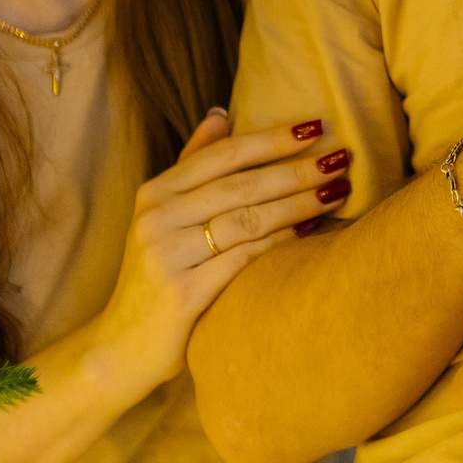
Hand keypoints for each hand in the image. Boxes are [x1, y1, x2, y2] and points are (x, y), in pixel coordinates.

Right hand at [92, 110, 350, 396]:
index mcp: (155, 193)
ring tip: (338, 191)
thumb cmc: (157, 277)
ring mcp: (168, 256)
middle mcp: (157, 219)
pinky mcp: (183, 294)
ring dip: (299, 203)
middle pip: (241, 185)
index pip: (223, 155)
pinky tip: (314, 232)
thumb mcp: (162, 217)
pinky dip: (283, 242)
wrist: (120, 348)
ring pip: (247, 219)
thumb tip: (220, 113)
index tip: (316, 126)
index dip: (272, 138)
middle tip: (342, 158)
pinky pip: (245, 259)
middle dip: (297, 169)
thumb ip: (191, 165)